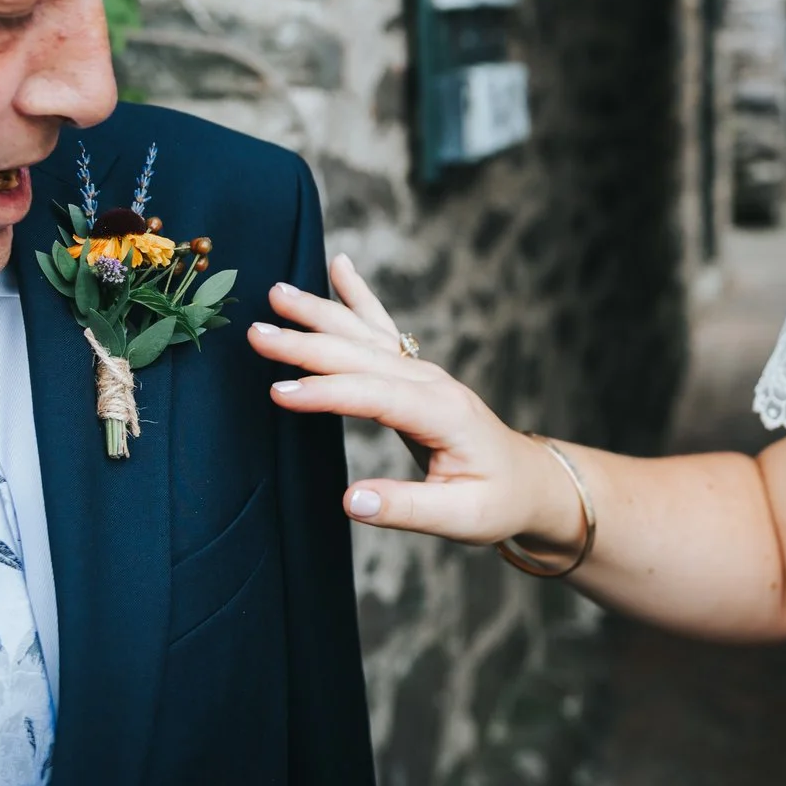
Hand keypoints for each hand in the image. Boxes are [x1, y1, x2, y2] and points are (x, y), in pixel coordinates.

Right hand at [248, 255, 583, 547]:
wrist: (530, 481)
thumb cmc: (497, 501)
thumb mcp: (461, 518)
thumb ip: (405, 509)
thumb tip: (352, 502)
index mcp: (441, 413)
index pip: (375, 396)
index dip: (326, 393)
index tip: (279, 392)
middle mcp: (430, 382)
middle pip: (360, 355)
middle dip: (306, 342)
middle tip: (256, 333)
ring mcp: (423, 371)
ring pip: (365, 333)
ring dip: (320, 312)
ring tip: (277, 292)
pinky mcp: (415, 372)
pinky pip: (381, 328)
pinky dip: (357, 296)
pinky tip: (340, 266)